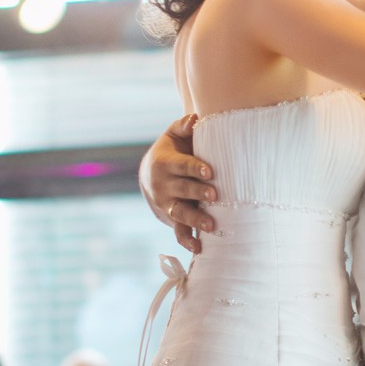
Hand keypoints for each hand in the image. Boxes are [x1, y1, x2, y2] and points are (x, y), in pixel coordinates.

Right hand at [147, 115, 216, 251]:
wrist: (149, 174)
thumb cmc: (171, 150)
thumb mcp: (173, 136)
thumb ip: (183, 126)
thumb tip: (195, 118)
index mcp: (166, 163)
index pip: (182, 165)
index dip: (195, 168)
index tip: (210, 171)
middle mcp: (164, 185)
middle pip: (182, 190)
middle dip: (198, 193)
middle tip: (215, 195)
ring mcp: (167, 204)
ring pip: (180, 212)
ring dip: (195, 219)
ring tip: (211, 225)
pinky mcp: (171, 218)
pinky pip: (178, 230)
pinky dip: (187, 239)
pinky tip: (199, 248)